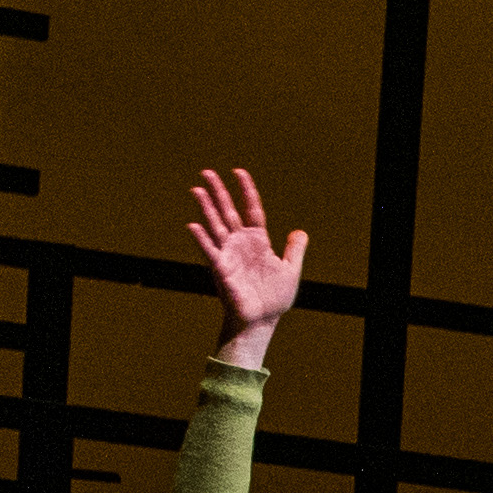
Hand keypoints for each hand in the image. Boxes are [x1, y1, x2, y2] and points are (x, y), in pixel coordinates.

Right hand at [185, 168, 309, 356]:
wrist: (262, 320)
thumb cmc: (275, 298)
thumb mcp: (290, 270)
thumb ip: (294, 250)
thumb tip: (300, 231)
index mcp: (258, 241)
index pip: (252, 209)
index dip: (246, 191)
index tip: (238, 171)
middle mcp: (240, 243)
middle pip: (228, 211)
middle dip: (218, 192)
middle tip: (207, 172)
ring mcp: (229, 254)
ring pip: (215, 225)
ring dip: (206, 208)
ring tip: (196, 189)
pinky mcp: (221, 268)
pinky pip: (210, 251)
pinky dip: (201, 238)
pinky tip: (193, 225)